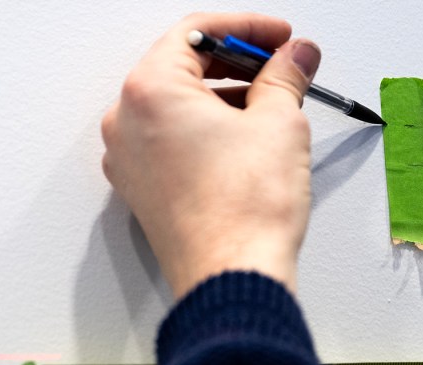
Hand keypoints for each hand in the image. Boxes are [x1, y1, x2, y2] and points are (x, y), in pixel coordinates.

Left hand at [101, 13, 320, 298]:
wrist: (233, 277)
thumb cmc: (244, 211)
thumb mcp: (279, 122)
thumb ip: (285, 75)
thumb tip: (295, 56)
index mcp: (150, 91)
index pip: (197, 34)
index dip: (248, 30)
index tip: (278, 38)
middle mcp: (127, 123)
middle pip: (183, 68)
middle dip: (238, 64)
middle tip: (280, 67)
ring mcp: (130, 160)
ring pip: (178, 107)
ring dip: (224, 98)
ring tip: (270, 105)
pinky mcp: (143, 190)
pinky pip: (172, 141)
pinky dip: (207, 130)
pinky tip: (244, 139)